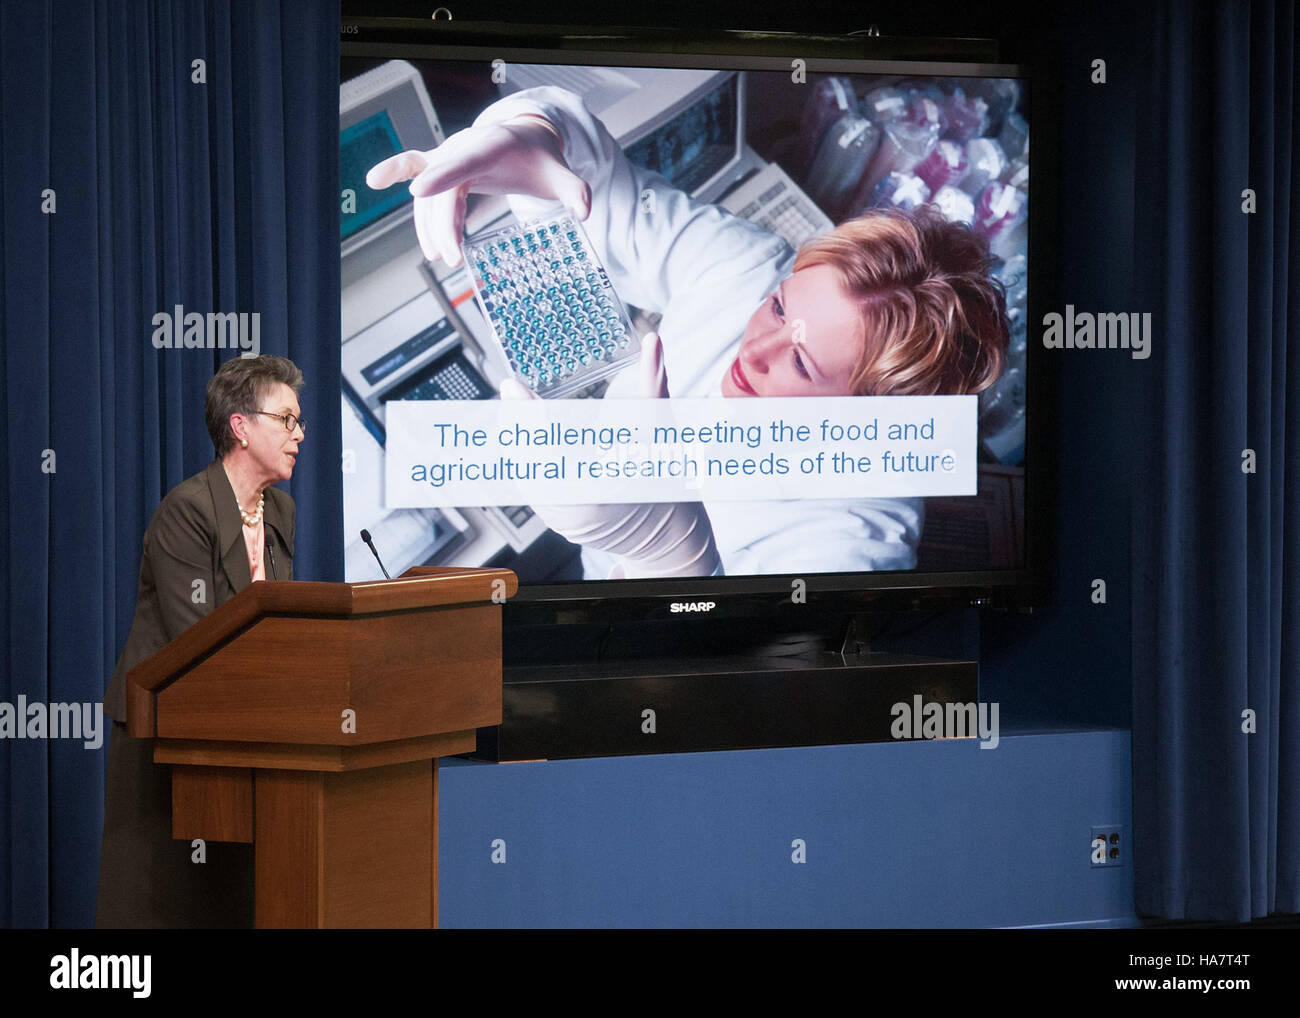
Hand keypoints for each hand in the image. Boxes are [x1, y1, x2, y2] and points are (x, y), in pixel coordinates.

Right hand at [365, 115, 591, 265]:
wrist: (526, 139)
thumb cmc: (538, 158)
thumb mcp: (558, 174)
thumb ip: (574, 190)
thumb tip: (585, 209)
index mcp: (491, 147)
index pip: (463, 163)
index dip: (442, 177)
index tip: (419, 192)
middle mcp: (463, 148)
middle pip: (444, 189)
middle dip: (443, 224)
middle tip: (451, 258)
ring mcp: (449, 156)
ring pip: (431, 193)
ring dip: (429, 224)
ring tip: (439, 255)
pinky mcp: (441, 165)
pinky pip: (413, 165)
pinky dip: (393, 171)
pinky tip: (372, 181)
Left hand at [500, 334, 720, 577]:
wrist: (668, 538)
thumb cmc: (668, 487)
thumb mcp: (659, 433)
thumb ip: (654, 383)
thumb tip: (654, 343)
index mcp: (597, 487)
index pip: (546, 443)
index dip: (524, 412)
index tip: (511, 386)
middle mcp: (572, 509)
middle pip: (525, 456)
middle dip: (515, 421)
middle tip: (511, 391)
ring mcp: (560, 519)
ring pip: (523, 471)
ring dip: (517, 438)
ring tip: (515, 408)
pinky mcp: (556, 521)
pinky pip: (530, 484)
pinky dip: (526, 457)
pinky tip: (525, 436)